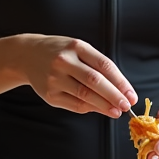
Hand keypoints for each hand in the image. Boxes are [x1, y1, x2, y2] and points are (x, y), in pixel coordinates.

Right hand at [15, 34, 135, 117]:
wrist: (27, 55)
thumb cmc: (60, 52)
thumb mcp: (78, 50)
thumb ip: (98, 66)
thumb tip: (120, 90)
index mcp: (76, 47)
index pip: (104, 65)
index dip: (120, 82)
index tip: (131, 95)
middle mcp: (64, 61)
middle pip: (94, 81)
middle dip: (114, 96)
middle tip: (126, 106)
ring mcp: (54, 78)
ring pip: (84, 95)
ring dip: (103, 106)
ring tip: (116, 112)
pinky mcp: (49, 94)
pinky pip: (73, 104)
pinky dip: (88, 108)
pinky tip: (98, 109)